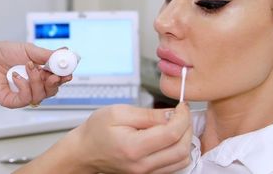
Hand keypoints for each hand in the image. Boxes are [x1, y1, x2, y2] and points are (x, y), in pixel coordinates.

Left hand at [0, 41, 71, 107]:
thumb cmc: (2, 53)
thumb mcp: (28, 50)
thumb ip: (46, 54)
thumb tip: (64, 54)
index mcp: (39, 73)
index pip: (57, 79)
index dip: (64, 76)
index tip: (68, 71)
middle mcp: (32, 85)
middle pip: (51, 91)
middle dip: (55, 83)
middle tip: (54, 74)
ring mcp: (22, 94)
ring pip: (39, 96)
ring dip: (37, 81)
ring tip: (28, 67)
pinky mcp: (10, 100)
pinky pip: (24, 100)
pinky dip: (24, 88)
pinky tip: (17, 77)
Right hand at [70, 102, 192, 173]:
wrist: (85, 151)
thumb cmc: (97, 130)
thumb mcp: (118, 112)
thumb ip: (148, 114)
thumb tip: (172, 114)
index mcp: (133, 147)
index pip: (171, 133)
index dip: (182, 117)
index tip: (181, 106)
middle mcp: (142, 164)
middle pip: (181, 149)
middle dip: (187, 127)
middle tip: (181, 113)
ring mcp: (146, 173)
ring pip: (182, 160)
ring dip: (185, 140)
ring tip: (176, 124)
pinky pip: (175, 165)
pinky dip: (179, 150)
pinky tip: (171, 136)